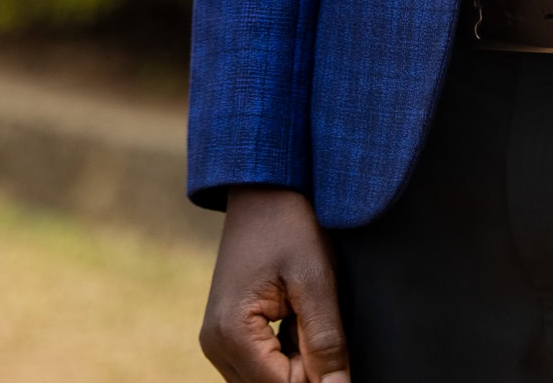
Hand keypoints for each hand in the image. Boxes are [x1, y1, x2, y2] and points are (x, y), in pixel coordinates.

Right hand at [199, 187, 350, 382]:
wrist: (261, 189)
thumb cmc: (288, 225)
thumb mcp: (316, 280)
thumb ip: (325, 341)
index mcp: (231, 333)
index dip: (319, 378)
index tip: (336, 350)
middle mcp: (215, 345)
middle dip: (306, 371)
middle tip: (318, 322)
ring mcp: (216, 341)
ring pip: (267, 380)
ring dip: (296, 362)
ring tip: (305, 315)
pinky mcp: (226, 334)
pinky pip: (260, 365)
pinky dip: (285, 353)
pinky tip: (295, 317)